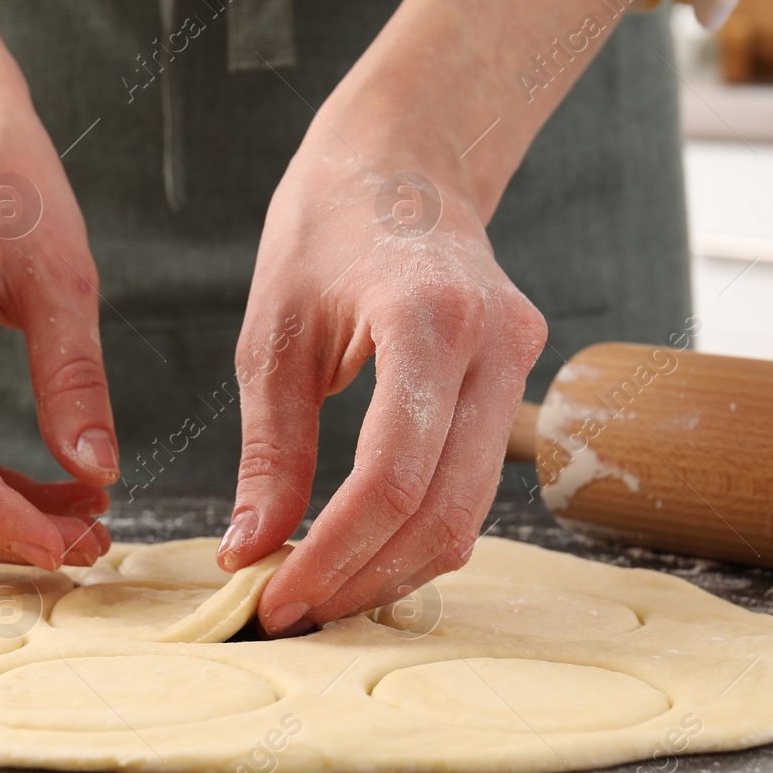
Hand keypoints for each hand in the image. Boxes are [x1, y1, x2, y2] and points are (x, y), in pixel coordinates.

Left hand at [218, 103, 546, 632]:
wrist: (404, 159)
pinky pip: (477, 483)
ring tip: (320, 592)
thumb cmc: (325, 228)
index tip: (274, 601)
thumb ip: (271, 451)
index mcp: (427, 319)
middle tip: (292, 614)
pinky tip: (363, 550)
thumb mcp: (274, 335)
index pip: (391, 478)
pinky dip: (420, 531)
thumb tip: (249, 553)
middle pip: (443, 512)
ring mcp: (522, 361)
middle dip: (364, 578)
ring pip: (471, 512)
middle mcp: (496, 343)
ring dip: (394, 567)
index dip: (333, 555)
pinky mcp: (522, 377)